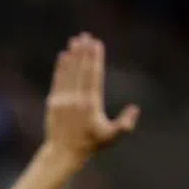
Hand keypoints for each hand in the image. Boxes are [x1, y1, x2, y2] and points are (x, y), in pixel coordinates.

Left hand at [45, 33, 138, 160]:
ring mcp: (63, 100)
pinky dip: (61, 67)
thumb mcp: (111, 137)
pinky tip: (64, 55)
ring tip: (75, 40)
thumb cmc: (90, 144)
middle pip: (81, 70)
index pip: (93, 76)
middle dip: (84, 51)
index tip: (96, 44)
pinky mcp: (53, 102)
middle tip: (86, 35)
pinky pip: (58, 80)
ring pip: (68, 72)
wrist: (63, 153)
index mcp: (91, 105)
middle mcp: (76, 100)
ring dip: (72, 55)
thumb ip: (125, 124)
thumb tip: (135, 109)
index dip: (95, 58)